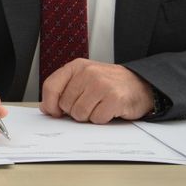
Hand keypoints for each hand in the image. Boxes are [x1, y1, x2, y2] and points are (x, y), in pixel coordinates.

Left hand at [39, 59, 154, 122]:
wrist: (140, 85)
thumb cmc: (109, 84)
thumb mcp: (84, 79)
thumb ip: (64, 89)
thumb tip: (46, 108)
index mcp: (77, 66)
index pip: (51, 86)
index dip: (50, 103)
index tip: (55, 112)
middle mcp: (88, 73)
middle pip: (65, 104)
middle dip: (75, 111)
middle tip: (90, 104)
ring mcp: (101, 85)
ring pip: (79, 114)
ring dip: (89, 116)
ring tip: (99, 106)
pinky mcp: (114, 98)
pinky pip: (96, 119)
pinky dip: (102, 119)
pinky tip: (109, 110)